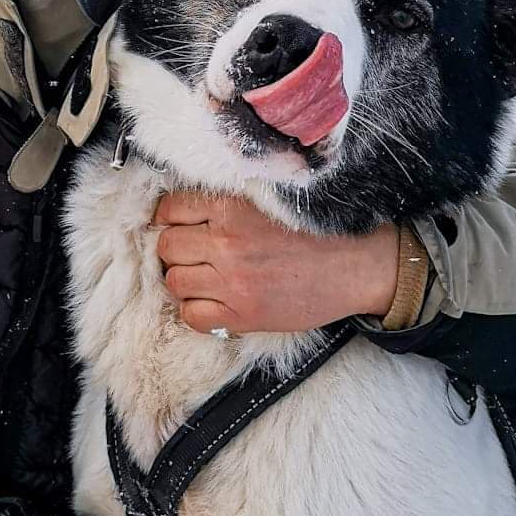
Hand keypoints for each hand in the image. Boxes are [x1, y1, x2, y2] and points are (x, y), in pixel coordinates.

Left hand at [153, 191, 399, 336]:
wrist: (349, 268)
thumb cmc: (310, 231)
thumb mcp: (265, 199)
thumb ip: (226, 202)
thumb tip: (179, 210)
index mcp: (232, 208)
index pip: (171, 209)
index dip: (170, 217)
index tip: (178, 224)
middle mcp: (227, 243)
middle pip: (167, 247)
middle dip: (174, 249)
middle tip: (192, 253)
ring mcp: (232, 283)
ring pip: (174, 281)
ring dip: (183, 279)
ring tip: (203, 276)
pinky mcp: (241, 315)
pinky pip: (191, 315)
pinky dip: (195, 309)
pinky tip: (212, 300)